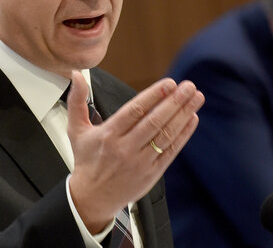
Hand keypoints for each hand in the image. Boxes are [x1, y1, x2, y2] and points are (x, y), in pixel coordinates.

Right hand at [66, 71, 202, 231]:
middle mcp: (125, 148)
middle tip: (189, 86)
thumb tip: (77, 75)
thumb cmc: (87, 160)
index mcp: (108, 135)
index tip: (170, 83)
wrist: (92, 198)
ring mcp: (140, 161)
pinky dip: (183, 134)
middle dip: (174, 102)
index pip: (135, 111)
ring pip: (165, 135)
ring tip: (196, 98)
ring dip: (183, 115)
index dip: (154, 96)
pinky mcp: (152, 173)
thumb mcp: (76, 130)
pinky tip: (192, 119)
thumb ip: (77, 101)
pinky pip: (171, 151)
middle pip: (154, 121)